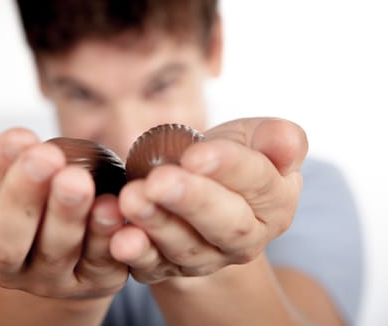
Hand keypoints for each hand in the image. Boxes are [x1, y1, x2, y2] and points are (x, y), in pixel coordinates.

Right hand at [0, 128, 127, 298]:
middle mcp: (8, 265)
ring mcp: (52, 278)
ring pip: (55, 251)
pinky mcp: (94, 281)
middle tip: (44, 157)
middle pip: (4, 241)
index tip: (19, 136)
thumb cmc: (25, 201)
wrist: (68, 247)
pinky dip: (105, 234)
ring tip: (77, 179)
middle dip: (22, 197)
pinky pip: (100, 261)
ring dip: (66, 214)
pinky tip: (112, 206)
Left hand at [109, 118, 307, 283]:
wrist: (198, 188)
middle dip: (191, 201)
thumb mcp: (256, 138)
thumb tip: (287, 143)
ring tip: (131, 200)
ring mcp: (206, 258)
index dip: (228, 167)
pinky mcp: (167, 268)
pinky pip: (152, 266)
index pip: (256, 182)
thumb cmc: (228, 156)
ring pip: (184, 246)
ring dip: (156, 224)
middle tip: (159, 182)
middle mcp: (244, 238)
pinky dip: (136, 254)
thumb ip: (276, 138)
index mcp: (274, 202)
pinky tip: (119, 239)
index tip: (196, 155)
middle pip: (224, 223)